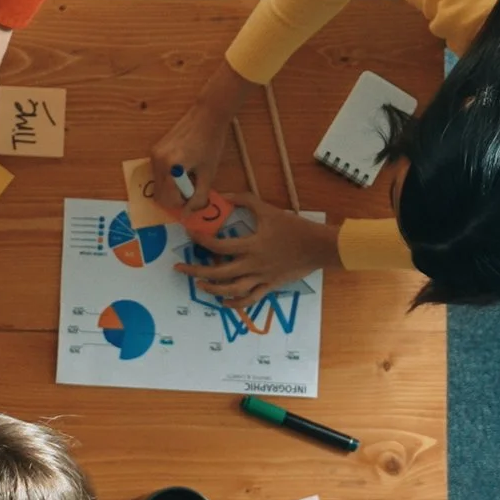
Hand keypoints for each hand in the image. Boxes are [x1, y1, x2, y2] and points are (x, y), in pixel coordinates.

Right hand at [146, 62, 253, 208]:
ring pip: (157, 186)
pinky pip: (158, 174)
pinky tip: (183, 166)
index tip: (195, 196)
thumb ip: (199, 196)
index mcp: (172, 168)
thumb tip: (188, 214)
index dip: (183, 203)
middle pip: (159, 195)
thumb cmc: (211, 143)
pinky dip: (169, 178)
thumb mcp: (209, 173)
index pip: (169, 200)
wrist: (207, 115)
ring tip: (189, 175)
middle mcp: (158, 162)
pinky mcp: (154, 150)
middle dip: (175, 197)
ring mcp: (153, 155)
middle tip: (192, 188)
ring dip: (172, 188)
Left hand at [173, 196, 338, 303]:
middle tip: (180, 268)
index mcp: (251, 245)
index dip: (200, 241)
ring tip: (199, 284)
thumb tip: (224, 195)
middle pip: (218, 273)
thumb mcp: (269, 210)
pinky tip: (223, 302)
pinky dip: (235, 303)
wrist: (319, 247)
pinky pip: (249, 299)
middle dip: (196, 271)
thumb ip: (246, 200)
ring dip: (212, 289)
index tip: (189, 235)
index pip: (218, 245)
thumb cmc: (295, 228)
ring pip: (231, 290)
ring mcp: (261, 278)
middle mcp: (252, 264)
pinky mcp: (270, 286)